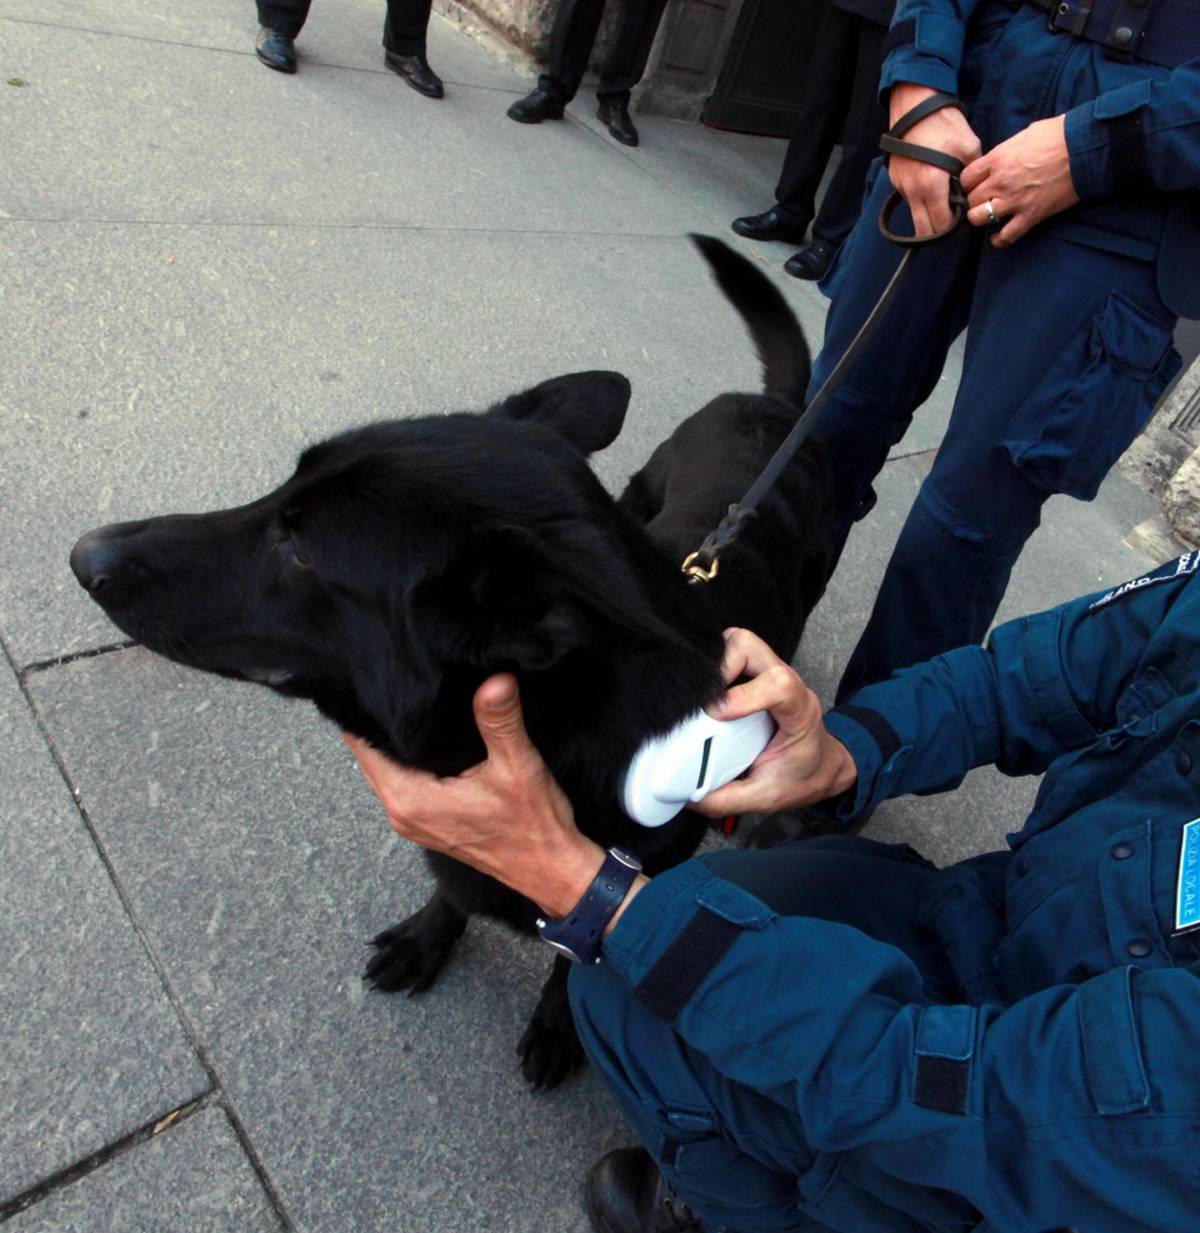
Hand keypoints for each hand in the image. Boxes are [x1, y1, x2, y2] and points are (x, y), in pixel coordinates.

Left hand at [344, 675, 615, 919]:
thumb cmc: (533, 826)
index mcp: (411, 799)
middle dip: (386, 721)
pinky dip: (410, 760)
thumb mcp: (518, 766)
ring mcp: (413, 821)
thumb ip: (501, 721)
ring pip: (388, 769)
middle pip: (372, 756)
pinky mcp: (428, 822)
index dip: (373, 710)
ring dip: (398, 741)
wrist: (550, 869)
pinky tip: (430, 738)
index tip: (386, 680)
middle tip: (402, 681)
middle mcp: (402, 812)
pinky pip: (404, 782)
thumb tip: (494, 680)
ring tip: (415, 702)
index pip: (365, 746)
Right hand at [690, 629, 856, 817]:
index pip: (779, 685)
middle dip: (720, 664)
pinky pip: (731, 653)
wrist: (822, 765)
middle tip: (703, 698)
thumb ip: (728, 799)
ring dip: (715, 662)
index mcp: (798, 712)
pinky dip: (713, 666)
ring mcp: (770, 672)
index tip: (715, 714)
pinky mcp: (755, 673)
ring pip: (739, 642)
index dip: (743, 695)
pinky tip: (704, 693)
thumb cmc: (802, 775)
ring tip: (701, 695)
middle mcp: (786, 682)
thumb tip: (688, 796)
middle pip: (751, 647)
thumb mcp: (767, 797)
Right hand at [887, 82, 981, 236]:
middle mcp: (913, 191)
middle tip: (955, 223)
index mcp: (931, 186)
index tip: (965, 222)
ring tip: (946, 206)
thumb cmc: (944, 123)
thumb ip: (971, 177)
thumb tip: (972, 194)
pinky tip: (934, 191)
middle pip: (924, 231)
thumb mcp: (969, 147)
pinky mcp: (896, 181)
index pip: (941, 226)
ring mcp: (902, 187)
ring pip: (916, 218)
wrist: (914, 106)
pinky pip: (910, 202)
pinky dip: (922, 204)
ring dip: (930, 218)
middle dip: (940, 232)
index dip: (955, 230)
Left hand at [962, 115, 1079, 246]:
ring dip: (980, 219)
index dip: (966, 182)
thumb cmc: (1058, 135)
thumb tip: (996, 161)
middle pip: (969, 200)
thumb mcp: (1024, 135)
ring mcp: (1015, 201)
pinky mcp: (1031, 215)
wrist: (1086, 148)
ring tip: (986, 216)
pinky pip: (1006, 236)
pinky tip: (997, 236)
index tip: (972, 185)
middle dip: (970, 201)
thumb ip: (1004, 151)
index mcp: (998, 159)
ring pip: (979, 218)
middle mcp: (1001, 182)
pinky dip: (999, 239)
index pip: (965, 177)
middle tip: (977, 202)